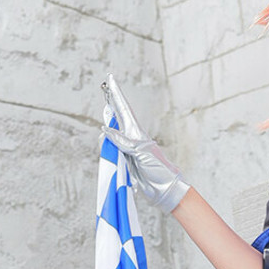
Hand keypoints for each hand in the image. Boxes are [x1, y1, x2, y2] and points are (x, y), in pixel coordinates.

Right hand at [100, 72, 189, 214]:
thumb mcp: (142, 153)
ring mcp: (127, 150)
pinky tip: (105, 142)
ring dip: (106, 128)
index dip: (116, 95)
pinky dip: (106, 145)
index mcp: (136, 133)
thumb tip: (106, 130)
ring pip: (110, 134)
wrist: (164, 189)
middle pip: (116, 117)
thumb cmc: (159, 170)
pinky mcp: (124, 161)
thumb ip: (123, 141)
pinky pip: (110, 150)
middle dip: (111, 102)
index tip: (110, 80)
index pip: (123, 109)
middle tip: (106, 87)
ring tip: (106, 122)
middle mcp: (131, 138)